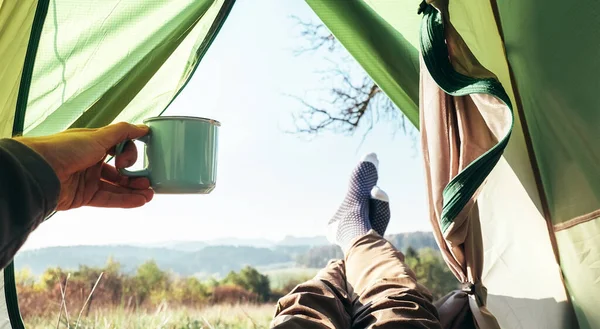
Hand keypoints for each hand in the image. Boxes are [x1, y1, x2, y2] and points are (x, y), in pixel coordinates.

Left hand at [16, 122, 153, 209]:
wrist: (39, 170)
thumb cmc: (64, 148)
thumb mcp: (98, 136)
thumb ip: (123, 133)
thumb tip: (143, 128)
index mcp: (93, 144)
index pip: (120, 149)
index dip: (129, 154)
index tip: (128, 159)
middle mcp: (91, 161)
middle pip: (119, 171)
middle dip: (136, 176)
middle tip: (149, 181)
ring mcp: (87, 180)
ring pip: (116, 187)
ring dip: (134, 190)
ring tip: (150, 194)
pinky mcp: (83, 197)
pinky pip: (108, 199)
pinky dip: (125, 201)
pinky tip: (139, 201)